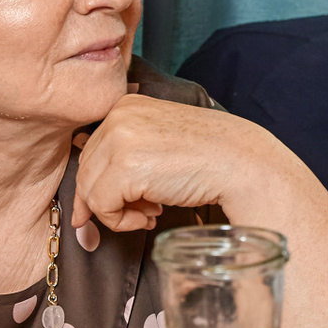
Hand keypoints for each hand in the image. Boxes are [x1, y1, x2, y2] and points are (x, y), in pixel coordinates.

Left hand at [71, 93, 275, 232]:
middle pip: (87, 170)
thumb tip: (86, 197)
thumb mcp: (160, 142)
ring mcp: (119, 140)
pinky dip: (121, 221)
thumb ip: (127, 153)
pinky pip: (101, 206)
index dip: (102, 182)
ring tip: (149, 215)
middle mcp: (117, 116)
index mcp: (126, 105)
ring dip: (117, 212)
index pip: (92, 150)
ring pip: (90, 190)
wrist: (241, 163)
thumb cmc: (209, 157)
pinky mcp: (124, 168)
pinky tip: (150, 218)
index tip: (116, 205)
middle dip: (109, 199)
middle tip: (143, 213)